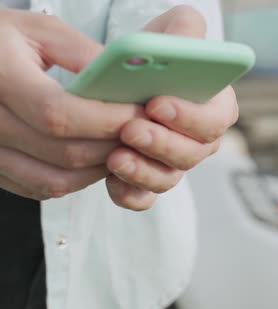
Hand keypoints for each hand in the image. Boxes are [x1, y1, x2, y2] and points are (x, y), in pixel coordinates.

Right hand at [0, 9, 142, 199]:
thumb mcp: (38, 30)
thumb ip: (83, 54)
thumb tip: (127, 81)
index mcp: (0, 79)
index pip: (60, 115)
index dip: (108, 120)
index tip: (139, 114)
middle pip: (65, 153)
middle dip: (113, 146)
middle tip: (141, 133)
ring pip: (56, 180)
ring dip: (98, 170)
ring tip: (121, 148)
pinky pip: (40, 187)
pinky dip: (75, 180)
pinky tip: (92, 160)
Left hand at [105, 5, 238, 209]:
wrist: (129, 75)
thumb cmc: (157, 53)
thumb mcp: (174, 30)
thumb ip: (187, 30)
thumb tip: (188, 42)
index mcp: (216, 106)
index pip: (216, 119)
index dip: (190, 117)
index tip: (157, 104)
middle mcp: (201, 140)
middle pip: (192, 153)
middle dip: (161, 143)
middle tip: (131, 129)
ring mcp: (175, 163)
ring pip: (168, 178)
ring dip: (143, 170)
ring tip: (115, 156)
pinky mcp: (149, 181)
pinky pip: (144, 197)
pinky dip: (129, 193)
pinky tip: (111, 179)